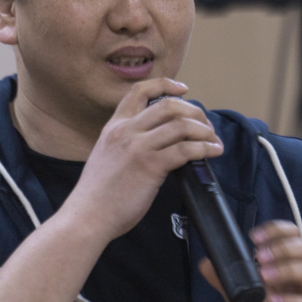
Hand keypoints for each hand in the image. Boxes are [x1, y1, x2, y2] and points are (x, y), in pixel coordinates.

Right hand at [64, 80, 221, 244]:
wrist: (87, 216)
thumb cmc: (98, 195)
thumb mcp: (107, 156)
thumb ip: (127, 144)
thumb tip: (156, 144)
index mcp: (114, 126)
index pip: (139, 91)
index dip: (165, 85)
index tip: (184, 89)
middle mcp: (126, 131)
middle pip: (169, 105)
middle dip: (194, 112)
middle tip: (206, 126)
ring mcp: (138, 147)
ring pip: (181, 125)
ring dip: (204, 131)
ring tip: (214, 140)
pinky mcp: (150, 166)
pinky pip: (185, 149)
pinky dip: (205, 148)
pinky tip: (213, 152)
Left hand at [198, 220, 301, 301]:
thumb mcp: (240, 301)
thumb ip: (226, 282)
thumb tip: (206, 263)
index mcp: (286, 268)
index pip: (293, 237)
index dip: (277, 230)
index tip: (253, 237)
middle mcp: (301, 279)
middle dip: (282, 247)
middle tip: (259, 256)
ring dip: (287, 269)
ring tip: (265, 276)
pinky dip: (290, 300)